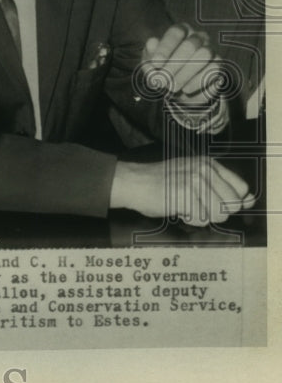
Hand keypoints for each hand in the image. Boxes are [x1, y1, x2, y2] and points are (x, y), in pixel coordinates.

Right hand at [110, 156, 254, 225]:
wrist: (132, 182)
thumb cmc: (161, 184)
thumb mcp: (194, 178)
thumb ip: (222, 189)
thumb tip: (250, 200)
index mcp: (209, 164)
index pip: (240, 189)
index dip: (230, 202)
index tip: (212, 202)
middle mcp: (204, 169)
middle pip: (232, 204)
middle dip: (216, 211)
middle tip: (195, 204)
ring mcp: (195, 181)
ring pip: (219, 214)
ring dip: (201, 216)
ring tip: (185, 205)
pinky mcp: (185, 194)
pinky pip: (201, 219)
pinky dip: (189, 219)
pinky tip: (177, 208)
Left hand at [139, 23, 221, 105]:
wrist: (180, 91)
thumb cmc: (162, 72)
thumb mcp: (150, 65)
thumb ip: (149, 55)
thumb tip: (152, 42)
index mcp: (180, 31)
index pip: (175, 32)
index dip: (165, 48)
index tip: (156, 64)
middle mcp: (198, 37)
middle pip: (190, 44)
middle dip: (174, 64)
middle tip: (162, 80)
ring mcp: (211, 50)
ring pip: (204, 54)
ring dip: (185, 73)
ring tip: (172, 87)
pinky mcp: (218, 66)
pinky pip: (213, 70)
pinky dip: (197, 82)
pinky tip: (186, 89)